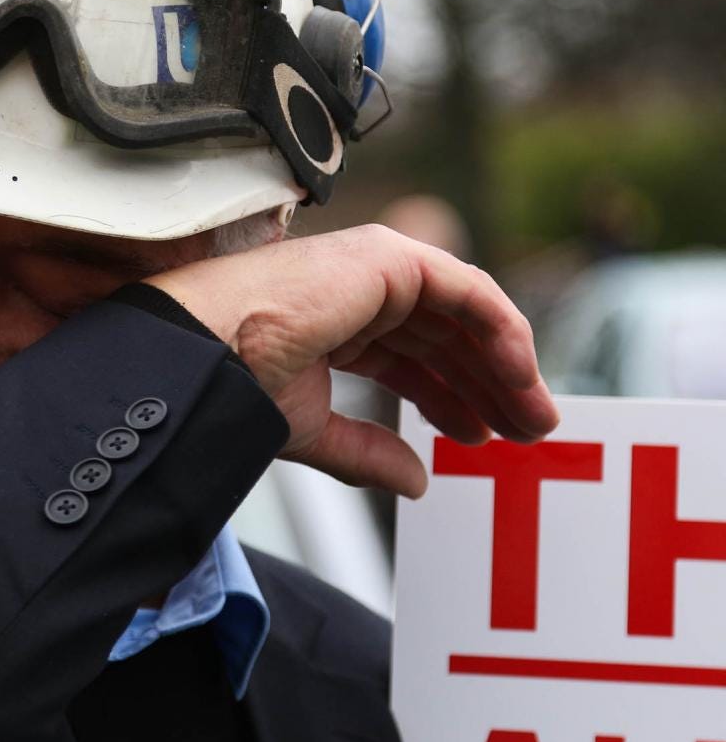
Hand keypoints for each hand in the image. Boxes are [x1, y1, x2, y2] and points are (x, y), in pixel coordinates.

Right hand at [144, 225, 558, 497]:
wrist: (207, 353)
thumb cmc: (235, 382)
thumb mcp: (314, 428)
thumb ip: (367, 452)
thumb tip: (416, 483)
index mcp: (335, 319)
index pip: (409, 355)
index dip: (449, 396)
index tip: (480, 438)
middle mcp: (359, 288)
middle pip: (445, 337)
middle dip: (488, 385)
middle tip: (526, 432)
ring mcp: (376, 268)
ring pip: (466, 314)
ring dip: (507, 364)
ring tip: (534, 416)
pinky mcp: (392, 259)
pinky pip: (470, 291)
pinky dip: (503, 331)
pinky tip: (519, 377)